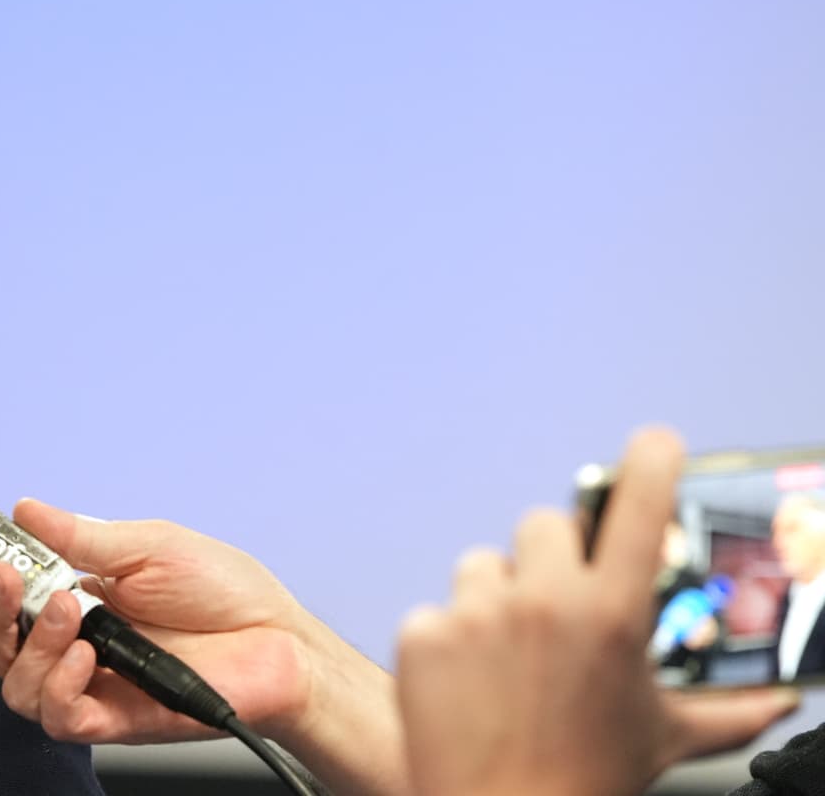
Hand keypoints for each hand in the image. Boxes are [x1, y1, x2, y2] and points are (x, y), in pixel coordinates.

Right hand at [0, 500, 406, 795]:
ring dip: (30, 647)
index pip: (0, 607)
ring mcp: (90, 685)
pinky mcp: (115, 720)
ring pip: (16, 687)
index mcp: (73, 600)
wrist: (280, 641)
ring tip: (71, 613)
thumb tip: (25, 510)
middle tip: (6, 581)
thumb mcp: (148, 544)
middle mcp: (72, 646)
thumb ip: (81, 536)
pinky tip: (82, 659)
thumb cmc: (226, 593)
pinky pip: (60, 719)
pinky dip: (59, 687)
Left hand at [395, 427, 799, 795]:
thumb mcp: (665, 735)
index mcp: (612, 614)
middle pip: (542, 524)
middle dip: (550, 559)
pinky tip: (468, 686)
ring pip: (483, 564)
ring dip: (494, 600)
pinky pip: (438, 610)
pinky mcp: (425, 633)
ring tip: (508, 663)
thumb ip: (729, 710)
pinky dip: (449, 643)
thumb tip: (779, 702)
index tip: (653, 442)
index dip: (651, 464)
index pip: (639, 509)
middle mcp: (545, 601)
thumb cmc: (588, 777)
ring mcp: (479, 613)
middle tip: (554, 615)